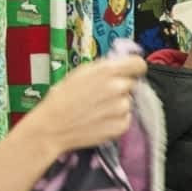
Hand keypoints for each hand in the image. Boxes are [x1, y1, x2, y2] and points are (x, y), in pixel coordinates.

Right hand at [25, 56, 145, 155]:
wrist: (53, 126)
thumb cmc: (61, 98)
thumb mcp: (80, 72)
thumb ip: (103, 67)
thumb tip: (118, 65)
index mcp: (107, 70)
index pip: (138, 64)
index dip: (134, 68)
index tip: (130, 72)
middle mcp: (118, 88)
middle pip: (131, 84)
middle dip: (121, 87)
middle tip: (102, 95)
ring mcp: (121, 108)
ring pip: (128, 102)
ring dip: (118, 105)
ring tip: (97, 109)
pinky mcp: (121, 126)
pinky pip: (126, 119)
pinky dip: (116, 120)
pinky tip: (100, 120)